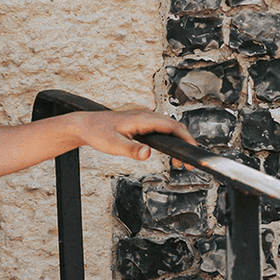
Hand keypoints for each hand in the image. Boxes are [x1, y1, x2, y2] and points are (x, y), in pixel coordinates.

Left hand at [76, 108, 197, 168]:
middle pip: (174, 126)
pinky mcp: (141, 122)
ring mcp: (144, 118)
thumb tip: (148, 154)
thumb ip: (131, 150)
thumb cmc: (97, 133)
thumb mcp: (113, 145)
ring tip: (177, 162)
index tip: (193, 151)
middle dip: (184, 143)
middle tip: (185, 164)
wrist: (86, 125)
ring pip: (168, 128)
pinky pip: (161, 129)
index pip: (173, 126)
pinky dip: (168, 140)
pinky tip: (166, 152)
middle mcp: (146, 115)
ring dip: (176, 142)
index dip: (186, 138)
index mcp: (143, 119)